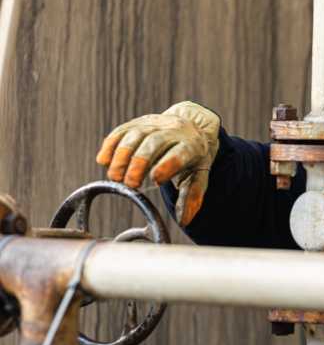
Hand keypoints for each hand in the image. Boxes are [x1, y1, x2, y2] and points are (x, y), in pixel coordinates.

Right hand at [96, 101, 219, 226]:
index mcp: (191, 145)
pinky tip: (103, 161)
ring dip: (121, 156)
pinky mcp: (137, 123)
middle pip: (153, 143)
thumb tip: (183, 221)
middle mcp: (172, 131)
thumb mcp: (199, 174)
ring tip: (114, 177)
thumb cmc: (193, 156)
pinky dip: (110, 145)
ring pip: (134, 135)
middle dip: (138, 162)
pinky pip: (120, 131)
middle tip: (129, 183)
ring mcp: (153, 124)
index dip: (167, 165)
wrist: (190, 125)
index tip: (155, 180)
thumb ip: (192, 197)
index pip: (179, 153)